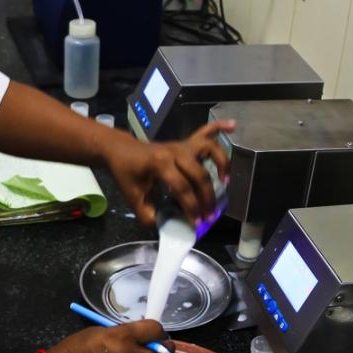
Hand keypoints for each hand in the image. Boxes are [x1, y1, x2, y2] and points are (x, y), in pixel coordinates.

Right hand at [48, 321, 171, 352]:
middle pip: (164, 352)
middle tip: (159, 344)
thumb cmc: (73, 350)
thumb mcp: (98, 332)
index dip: (157, 329)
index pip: (156, 330)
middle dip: (165, 347)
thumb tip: (137, 336)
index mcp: (123, 338)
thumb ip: (122, 333)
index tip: (153, 331)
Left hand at [103, 120, 235, 225]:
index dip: (191, 207)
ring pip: (208, 148)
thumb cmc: (126, 173)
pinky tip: (232, 126)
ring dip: (221, 162)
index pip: (182, 188)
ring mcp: (181, 145)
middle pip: (199, 173)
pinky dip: (219, 127)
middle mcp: (174, 151)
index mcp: (160, 164)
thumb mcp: (133, 198)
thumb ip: (148, 215)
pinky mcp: (185, 142)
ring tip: (225, 181)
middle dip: (207, 197)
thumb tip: (166, 227)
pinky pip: (204, 131)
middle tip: (210, 214)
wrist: (120, 150)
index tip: (197, 223)